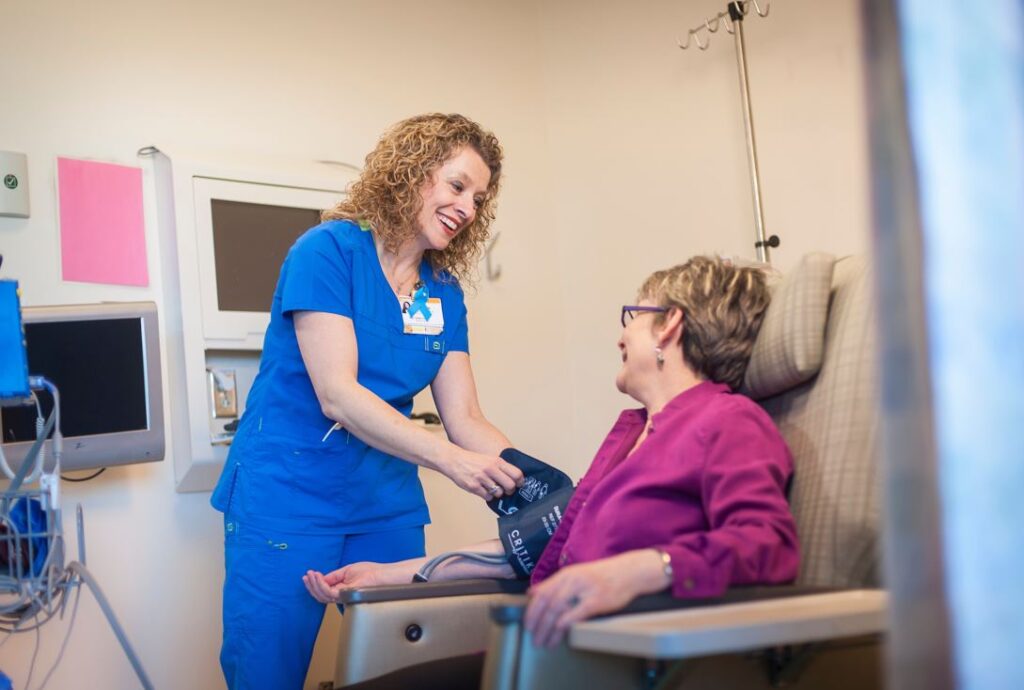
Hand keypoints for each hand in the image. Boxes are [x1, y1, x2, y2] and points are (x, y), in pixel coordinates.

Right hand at [302, 560, 416, 603]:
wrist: (383, 575)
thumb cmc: (371, 572)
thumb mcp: (348, 570)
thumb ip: (334, 576)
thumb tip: (322, 579)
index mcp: (343, 590)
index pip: (325, 591)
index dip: (315, 584)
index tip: (309, 575)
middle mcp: (342, 595)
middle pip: (321, 596)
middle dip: (311, 586)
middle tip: (306, 577)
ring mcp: (344, 596)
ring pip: (323, 596)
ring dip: (314, 584)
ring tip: (310, 575)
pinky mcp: (347, 594)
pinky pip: (329, 592)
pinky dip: (320, 584)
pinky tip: (317, 577)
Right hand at [441, 447, 523, 499]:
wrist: (454, 460)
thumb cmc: (472, 460)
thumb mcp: (490, 459)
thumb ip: (501, 467)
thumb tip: (514, 479)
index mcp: (497, 461)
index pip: (517, 473)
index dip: (520, 481)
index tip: (518, 484)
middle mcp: (490, 469)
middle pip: (510, 486)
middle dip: (510, 490)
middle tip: (507, 490)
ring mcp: (482, 478)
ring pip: (499, 493)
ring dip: (497, 493)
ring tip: (491, 488)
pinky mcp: (474, 487)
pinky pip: (487, 497)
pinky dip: (488, 496)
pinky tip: (483, 490)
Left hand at [524, 551, 666, 647]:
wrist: (629, 571)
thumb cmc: (602, 576)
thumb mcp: (575, 575)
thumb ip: (553, 584)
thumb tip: (531, 593)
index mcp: (565, 574)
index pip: (542, 592)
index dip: (532, 610)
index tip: (527, 625)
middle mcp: (572, 580)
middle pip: (547, 602)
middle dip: (537, 622)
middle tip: (533, 638)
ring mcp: (584, 589)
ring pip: (558, 609)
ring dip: (548, 629)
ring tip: (544, 642)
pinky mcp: (596, 600)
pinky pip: (575, 613)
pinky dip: (564, 624)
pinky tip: (559, 634)